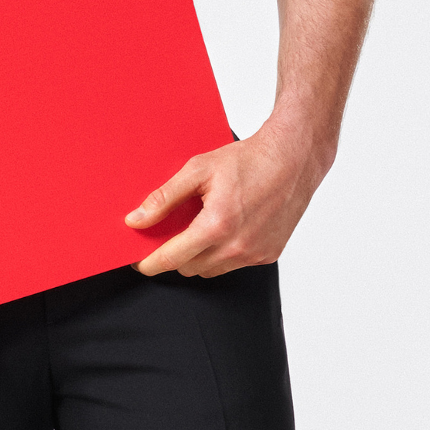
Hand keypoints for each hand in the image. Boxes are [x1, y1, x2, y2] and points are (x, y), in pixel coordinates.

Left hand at [127, 125, 332, 276]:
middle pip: (190, 268)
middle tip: (172, 233)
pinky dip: (223, 252)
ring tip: (201, 226)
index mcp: (217, 226)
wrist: (292, 159)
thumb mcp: (197, 171)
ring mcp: (256, 253)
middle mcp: (238, 246)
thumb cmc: (248, 161)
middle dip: (176, 255)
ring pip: (212, 270)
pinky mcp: (270, 254)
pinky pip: (235, 264)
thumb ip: (163, 199)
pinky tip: (226, 228)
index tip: (140, 264)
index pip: (173, 258)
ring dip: (200, 256)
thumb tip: (136, 220)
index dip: (151, 263)